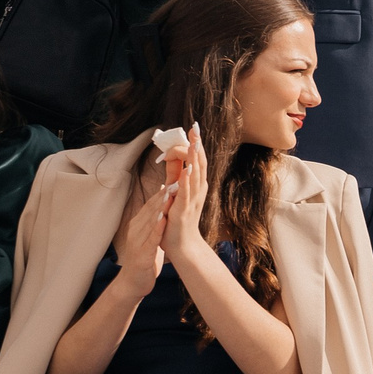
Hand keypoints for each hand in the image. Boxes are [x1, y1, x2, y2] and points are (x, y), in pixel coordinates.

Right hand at [112, 167, 173, 295]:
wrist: (133, 283)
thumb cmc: (145, 257)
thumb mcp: (150, 234)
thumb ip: (155, 217)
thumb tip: (163, 196)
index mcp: (138, 224)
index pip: (151, 204)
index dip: (164, 192)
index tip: (176, 178)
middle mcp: (136, 230)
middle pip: (150, 210)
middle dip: (163, 196)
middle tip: (176, 181)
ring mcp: (137, 242)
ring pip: (149, 222)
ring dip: (160, 209)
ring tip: (170, 196)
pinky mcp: (141, 255)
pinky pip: (150, 240)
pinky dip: (156, 230)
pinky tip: (163, 222)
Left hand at [159, 125, 209, 266]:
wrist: (183, 247)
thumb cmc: (179, 222)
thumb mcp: (177, 194)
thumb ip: (176, 177)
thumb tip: (173, 161)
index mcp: (195, 186)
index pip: (195, 161)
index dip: (193, 145)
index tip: (189, 131)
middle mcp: (197, 190)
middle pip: (199, 163)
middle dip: (197, 144)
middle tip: (195, 127)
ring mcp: (192, 200)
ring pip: (195, 175)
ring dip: (195, 158)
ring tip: (194, 141)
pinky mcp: (183, 209)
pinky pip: (186, 192)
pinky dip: (187, 180)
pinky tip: (187, 168)